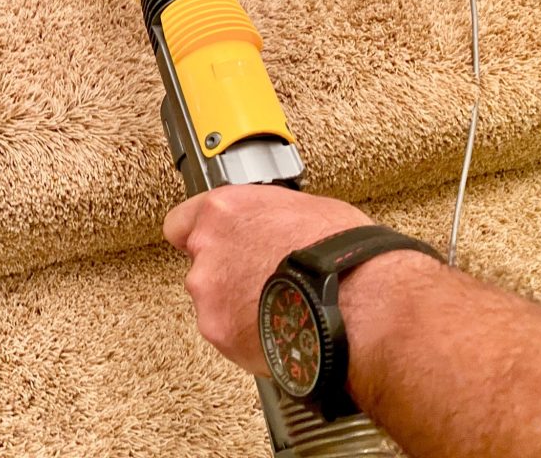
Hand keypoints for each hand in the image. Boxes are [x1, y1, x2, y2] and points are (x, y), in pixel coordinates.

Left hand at [163, 184, 372, 374]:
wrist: (361, 302)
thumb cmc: (342, 252)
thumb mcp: (303, 208)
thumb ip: (266, 215)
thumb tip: (271, 223)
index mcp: (223, 210)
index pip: (179, 222)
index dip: (197, 234)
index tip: (210, 243)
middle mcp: (207, 248)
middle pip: (200, 264)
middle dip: (227, 272)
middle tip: (264, 279)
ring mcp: (209, 292)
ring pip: (212, 300)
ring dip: (235, 304)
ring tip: (279, 306)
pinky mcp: (219, 331)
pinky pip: (226, 332)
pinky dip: (246, 333)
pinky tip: (278, 327)